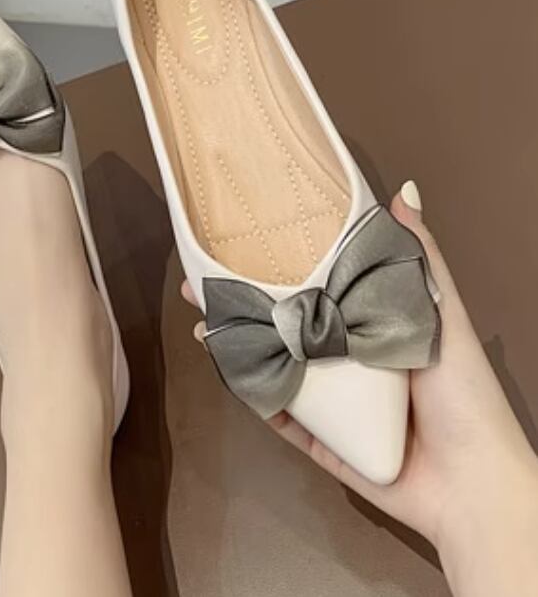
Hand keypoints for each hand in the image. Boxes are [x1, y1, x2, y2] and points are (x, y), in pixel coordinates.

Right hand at [182, 182, 537, 596]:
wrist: (472, 483)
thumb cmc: (463, 393)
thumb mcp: (444, 317)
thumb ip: (422, 260)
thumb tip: (405, 189)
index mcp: (368, 326)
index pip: (314, 287)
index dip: (276, 264)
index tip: (242, 241)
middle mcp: (343, 359)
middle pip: (283, 324)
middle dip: (240, 302)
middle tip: (199, 282)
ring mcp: (328, 401)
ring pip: (273, 366)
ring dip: (236, 344)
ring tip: (202, 321)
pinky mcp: (320, 440)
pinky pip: (279, 413)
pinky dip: (252, 392)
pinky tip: (226, 366)